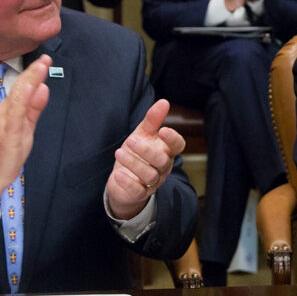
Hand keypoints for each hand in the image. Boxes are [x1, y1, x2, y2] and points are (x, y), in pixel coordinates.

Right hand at [0, 55, 51, 214]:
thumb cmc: (7, 151)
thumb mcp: (26, 126)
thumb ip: (34, 108)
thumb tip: (43, 88)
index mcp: (11, 109)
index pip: (24, 87)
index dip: (35, 73)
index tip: (46, 60)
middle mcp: (6, 112)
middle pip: (21, 88)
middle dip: (33, 72)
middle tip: (46, 58)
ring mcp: (5, 121)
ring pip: (18, 97)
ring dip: (30, 81)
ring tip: (40, 67)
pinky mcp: (7, 133)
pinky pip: (16, 115)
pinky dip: (22, 100)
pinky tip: (30, 90)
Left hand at [106, 99, 185, 218]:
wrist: (123, 180)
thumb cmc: (136, 153)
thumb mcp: (142, 134)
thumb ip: (153, 120)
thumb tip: (164, 101)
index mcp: (166, 151)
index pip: (178, 146)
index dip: (173, 139)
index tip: (163, 130)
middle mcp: (163, 167)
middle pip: (162, 161)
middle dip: (147, 151)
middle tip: (131, 141)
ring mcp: (153, 182)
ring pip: (150, 176)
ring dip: (134, 164)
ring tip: (120, 152)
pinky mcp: (140, 194)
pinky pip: (138, 190)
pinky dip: (128, 182)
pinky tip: (118, 174)